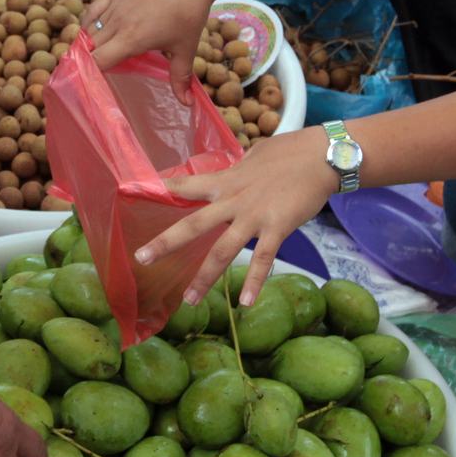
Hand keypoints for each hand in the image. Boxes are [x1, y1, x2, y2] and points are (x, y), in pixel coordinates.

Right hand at [82, 0, 221, 90]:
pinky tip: (93, 30)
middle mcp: (118, 23)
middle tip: (96, 73)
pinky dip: (89, 22)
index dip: (92, 73)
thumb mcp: (185, 49)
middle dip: (90, 61)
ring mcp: (115, 6)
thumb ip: (180, 78)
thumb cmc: (188, 15)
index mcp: (132, 39)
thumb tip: (186, 105)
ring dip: (90, 44)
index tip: (94, 83)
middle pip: (90, 47)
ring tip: (97, 55)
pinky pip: (93, 10)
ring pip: (89, 30)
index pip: (98, 60)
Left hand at [137, 127, 335, 306]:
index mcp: (226, 180)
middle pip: (193, 223)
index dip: (162, 188)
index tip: (133, 191)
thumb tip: (232, 171)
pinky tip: (245, 303)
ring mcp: (254, 216)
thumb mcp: (254, 158)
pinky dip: (255, 281)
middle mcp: (234, 200)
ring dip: (204, 277)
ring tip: (189, 300)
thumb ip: (238, 170)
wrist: (322, 155)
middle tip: (142, 258)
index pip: (187, 184)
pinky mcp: (278, 227)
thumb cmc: (290, 153)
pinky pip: (263, 258)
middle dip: (166, 242)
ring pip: (223, 250)